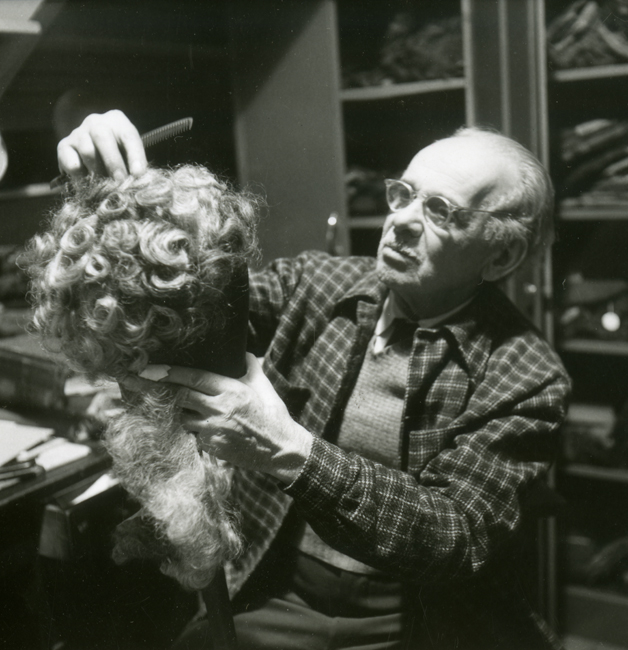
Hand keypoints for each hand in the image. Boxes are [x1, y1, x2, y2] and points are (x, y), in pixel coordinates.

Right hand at [57, 109, 146, 181]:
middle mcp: (96, 122)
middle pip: (102, 137)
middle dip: (113, 163)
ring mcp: (78, 133)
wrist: (96, 158)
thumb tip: (136, 182)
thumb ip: (134, 167)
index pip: (128, 135)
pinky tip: (88, 179)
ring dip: (98, 171)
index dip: (135, 155)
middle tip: (120, 182)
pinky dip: (81, 176)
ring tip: (105, 183)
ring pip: (87, 150)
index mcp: (117, 121)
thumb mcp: (131, 158)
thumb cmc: (121, 157)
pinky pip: (72, 163)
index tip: (138, 174)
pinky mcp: (64, 146)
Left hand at [161, 354, 312, 484]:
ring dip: (170, 410)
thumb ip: (252, 367)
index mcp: (230, 390)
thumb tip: (246, 353)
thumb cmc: (273, 415)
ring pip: (180, 417)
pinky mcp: (211, 446)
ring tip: (152, 403)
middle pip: (179, 396)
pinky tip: (181, 423)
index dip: (169, 372)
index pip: (193, 377)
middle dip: (154, 389)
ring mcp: (213, 429)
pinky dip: (186, 427)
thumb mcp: (263, 386)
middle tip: (130, 382)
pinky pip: (191, 434)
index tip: (149, 367)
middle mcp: (218, 408)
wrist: (280, 449)